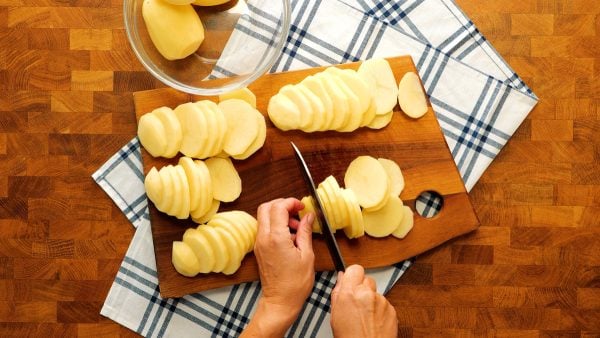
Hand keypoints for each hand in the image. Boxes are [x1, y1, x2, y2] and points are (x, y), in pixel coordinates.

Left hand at [241, 198, 314, 336]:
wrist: (280, 301)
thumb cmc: (295, 283)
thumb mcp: (306, 255)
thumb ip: (305, 232)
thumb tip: (308, 216)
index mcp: (276, 238)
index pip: (278, 207)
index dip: (291, 202)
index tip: (301, 206)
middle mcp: (264, 239)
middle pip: (266, 207)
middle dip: (282, 205)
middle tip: (297, 211)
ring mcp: (259, 244)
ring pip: (264, 217)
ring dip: (279, 216)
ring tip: (296, 227)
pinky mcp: (259, 249)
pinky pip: (265, 229)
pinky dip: (276, 226)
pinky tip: (290, 236)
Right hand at [330, 265, 397, 337]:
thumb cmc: (349, 337)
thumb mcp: (336, 313)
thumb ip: (338, 292)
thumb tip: (342, 278)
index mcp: (350, 293)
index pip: (355, 268)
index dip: (353, 276)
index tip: (351, 282)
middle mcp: (367, 294)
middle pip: (367, 279)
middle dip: (362, 288)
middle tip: (357, 302)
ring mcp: (381, 301)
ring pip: (376, 292)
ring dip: (371, 300)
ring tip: (365, 316)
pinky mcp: (392, 309)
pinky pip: (385, 303)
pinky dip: (380, 310)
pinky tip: (373, 321)